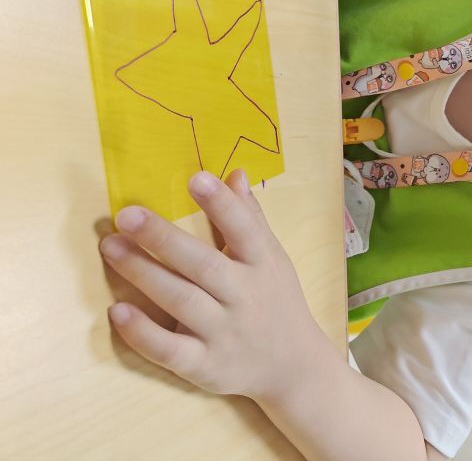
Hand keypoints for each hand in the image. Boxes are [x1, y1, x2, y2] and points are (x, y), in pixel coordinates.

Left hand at [99, 169, 329, 401]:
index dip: (222, 204)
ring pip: (181, 301)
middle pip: (203, 265)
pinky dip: (143, 332)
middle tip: (127, 215)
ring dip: (143, 274)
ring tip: (111, 247)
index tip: (196, 178)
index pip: (244, 229)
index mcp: (263, 264)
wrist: (292, 366)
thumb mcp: (273, 258)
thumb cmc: (276, 301)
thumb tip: (236, 173)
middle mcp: (245, 297)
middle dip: (164, 238)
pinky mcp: (205, 366)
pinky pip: (169, 349)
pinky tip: (117, 311)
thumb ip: (250, 218)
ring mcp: (224, 333)